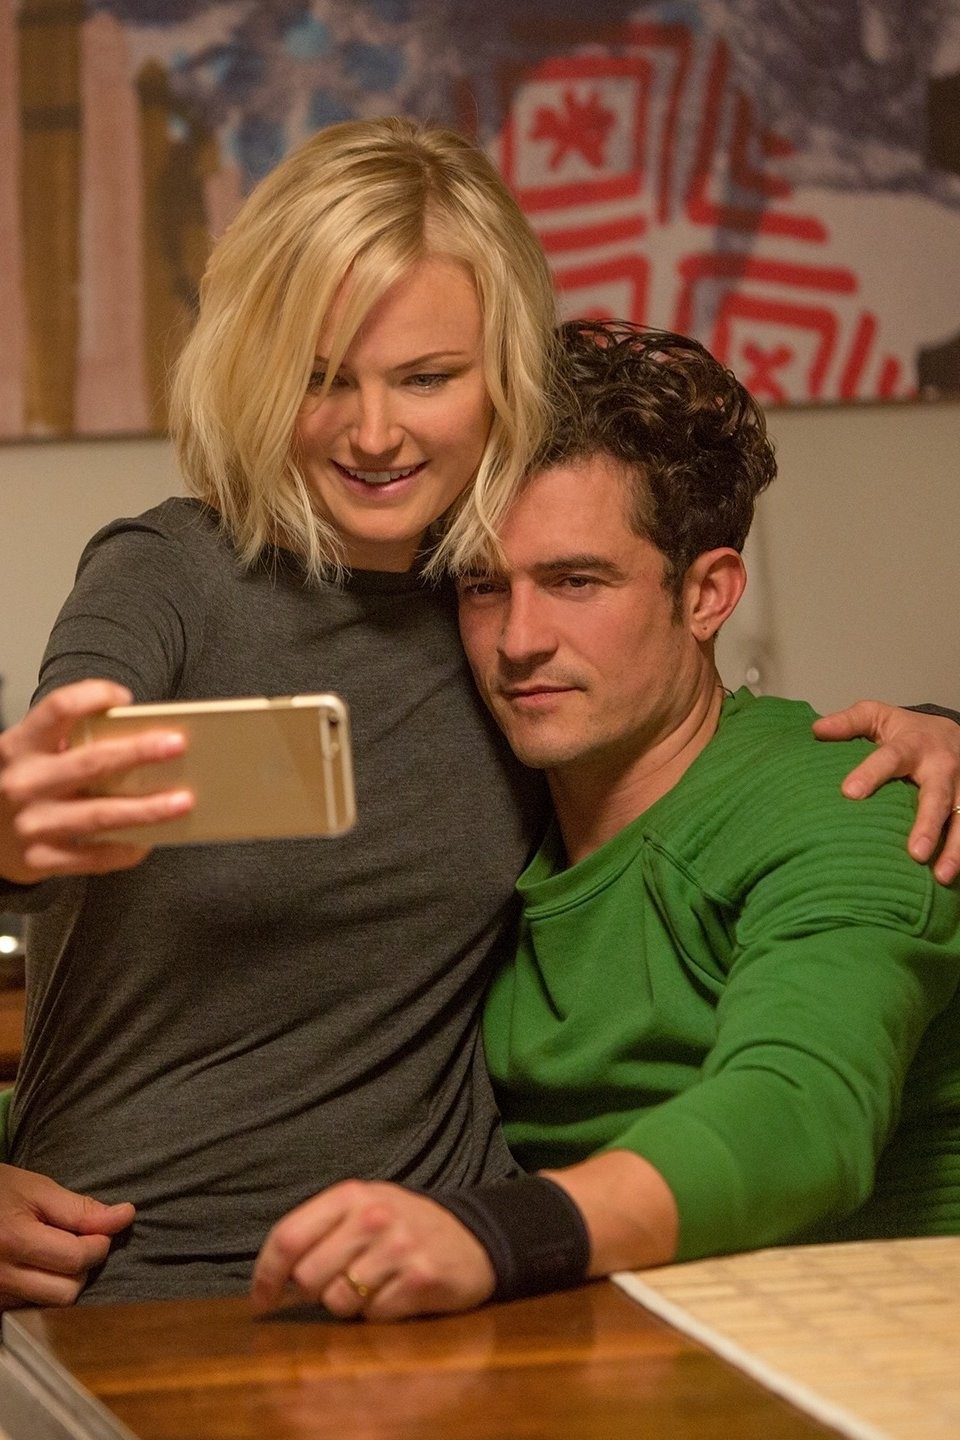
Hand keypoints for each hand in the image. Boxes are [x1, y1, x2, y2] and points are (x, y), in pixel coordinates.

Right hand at [0, 679, 193, 883]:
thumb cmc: (20, 784)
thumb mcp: (30, 754)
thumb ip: (68, 743)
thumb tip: (141, 737)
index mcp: (20, 746)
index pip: (58, 708)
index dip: (93, 696)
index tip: (125, 697)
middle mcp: (23, 783)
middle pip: (90, 763)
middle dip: (138, 753)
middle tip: (177, 744)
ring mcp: (31, 824)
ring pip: (100, 815)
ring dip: (146, 809)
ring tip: (183, 801)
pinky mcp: (39, 859)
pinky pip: (94, 857)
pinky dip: (126, 849)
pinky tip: (150, 839)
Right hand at [0, 1163, 134, 1308]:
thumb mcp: (36, 1188)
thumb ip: (79, 1208)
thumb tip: (124, 1217)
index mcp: (14, 1240)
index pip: (77, 1259)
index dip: (101, 1242)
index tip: (104, 1226)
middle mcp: (1, 1276)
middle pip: (67, 1291)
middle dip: (85, 1265)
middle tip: (81, 1238)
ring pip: (52, 1304)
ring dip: (66, 1279)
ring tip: (58, 1250)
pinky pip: (32, 1306)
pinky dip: (45, 1287)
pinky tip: (40, 1264)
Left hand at [251, 1180, 495, 1320]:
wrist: (474, 1238)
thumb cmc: (404, 1227)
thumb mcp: (363, 1209)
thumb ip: (319, 1232)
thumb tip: (269, 1282)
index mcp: (351, 1195)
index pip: (288, 1236)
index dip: (266, 1275)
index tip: (262, 1301)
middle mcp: (373, 1216)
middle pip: (308, 1276)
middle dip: (315, 1292)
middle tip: (338, 1285)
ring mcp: (398, 1247)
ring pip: (338, 1301)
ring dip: (350, 1304)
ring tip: (374, 1284)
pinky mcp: (419, 1279)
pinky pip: (373, 1316)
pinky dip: (379, 1314)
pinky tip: (397, 1294)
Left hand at [813, 700, 959, 883]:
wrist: (951, 731)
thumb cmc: (905, 730)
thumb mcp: (877, 716)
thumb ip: (849, 722)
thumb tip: (816, 730)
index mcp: (913, 745)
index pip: (891, 758)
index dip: (871, 773)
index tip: (849, 793)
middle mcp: (943, 766)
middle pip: (937, 796)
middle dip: (927, 823)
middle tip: (914, 852)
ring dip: (954, 848)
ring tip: (941, 876)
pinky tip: (951, 877)